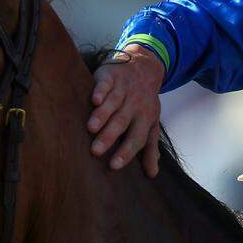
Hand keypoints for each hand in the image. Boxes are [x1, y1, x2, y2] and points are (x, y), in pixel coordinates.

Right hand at [88, 44, 164, 176]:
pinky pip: (106, 84)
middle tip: (95, 151)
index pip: (136, 138)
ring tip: (91, 128)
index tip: (114, 165)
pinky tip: (94, 99)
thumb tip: (152, 175)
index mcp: (144, 119)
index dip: (126, 152)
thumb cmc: (144, 102)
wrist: (145, 67)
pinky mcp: (112, 76)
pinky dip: (101, 91)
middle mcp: (135, 105)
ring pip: (114, 104)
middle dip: (109, 136)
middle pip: (122, 122)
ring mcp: (124, 90)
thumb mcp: (151, 124)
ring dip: (103, 115)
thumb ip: (150, 148)